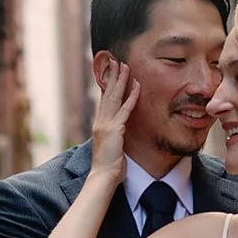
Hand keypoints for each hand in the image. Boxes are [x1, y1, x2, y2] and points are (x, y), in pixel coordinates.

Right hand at [90, 59, 139, 187]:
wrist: (103, 177)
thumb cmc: (108, 166)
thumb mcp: (111, 147)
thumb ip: (115, 137)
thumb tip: (120, 133)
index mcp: (100, 125)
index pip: (104, 100)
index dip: (107, 85)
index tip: (111, 72)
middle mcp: (100, 121)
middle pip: (107, 93)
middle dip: (112, 76)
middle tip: (116, 61)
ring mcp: (106, 124)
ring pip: (114, 97)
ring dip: (120, 80)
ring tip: (124, 66)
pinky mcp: (114, 130)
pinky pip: (125, 109)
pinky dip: (131, 96)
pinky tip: (137, 85)